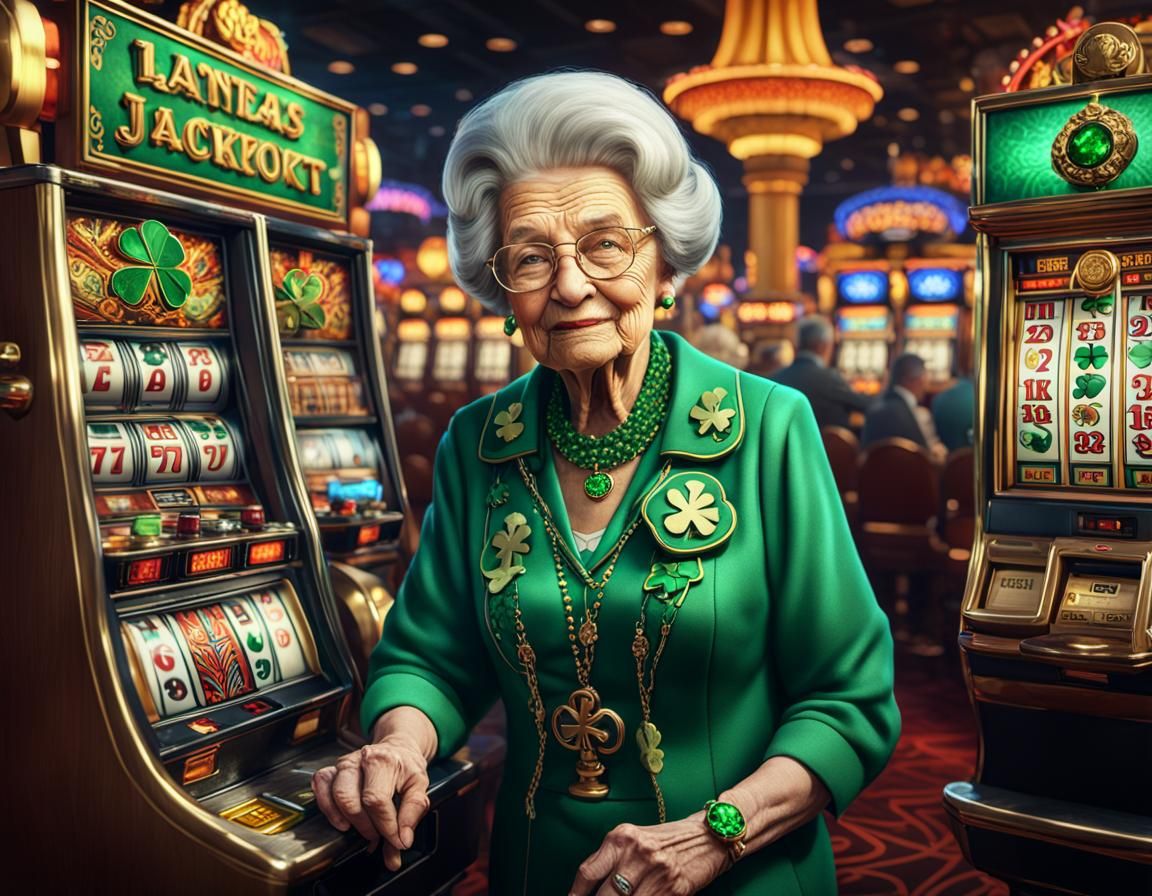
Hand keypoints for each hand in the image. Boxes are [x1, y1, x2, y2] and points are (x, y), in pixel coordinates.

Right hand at [312, 736, 430, 871]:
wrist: (397, 749)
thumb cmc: (406, 767)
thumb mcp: (419, 785)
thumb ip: (414, 812)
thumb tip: (404, 839)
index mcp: (384, 761)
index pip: (376, 801)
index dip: (386, 827)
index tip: (396, 841)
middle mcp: (360, 759)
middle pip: (350, 801)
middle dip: (365, 827)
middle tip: (378, 836)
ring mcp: (343, 764)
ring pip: (334, 796)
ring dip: (346, 820)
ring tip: (362, 829)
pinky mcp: (332, 769)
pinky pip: (320, 786)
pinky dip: (327, 806)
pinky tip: (342, 818)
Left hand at [569, 816, 728, 895]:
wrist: (710, 837)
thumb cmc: (668, 841)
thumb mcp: (636, 840)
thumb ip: (612, 859)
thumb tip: (588, 889)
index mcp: (621, 837)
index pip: (588, 872)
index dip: (576, 895)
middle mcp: (636, 852)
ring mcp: (655, 872)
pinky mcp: (673, 890)